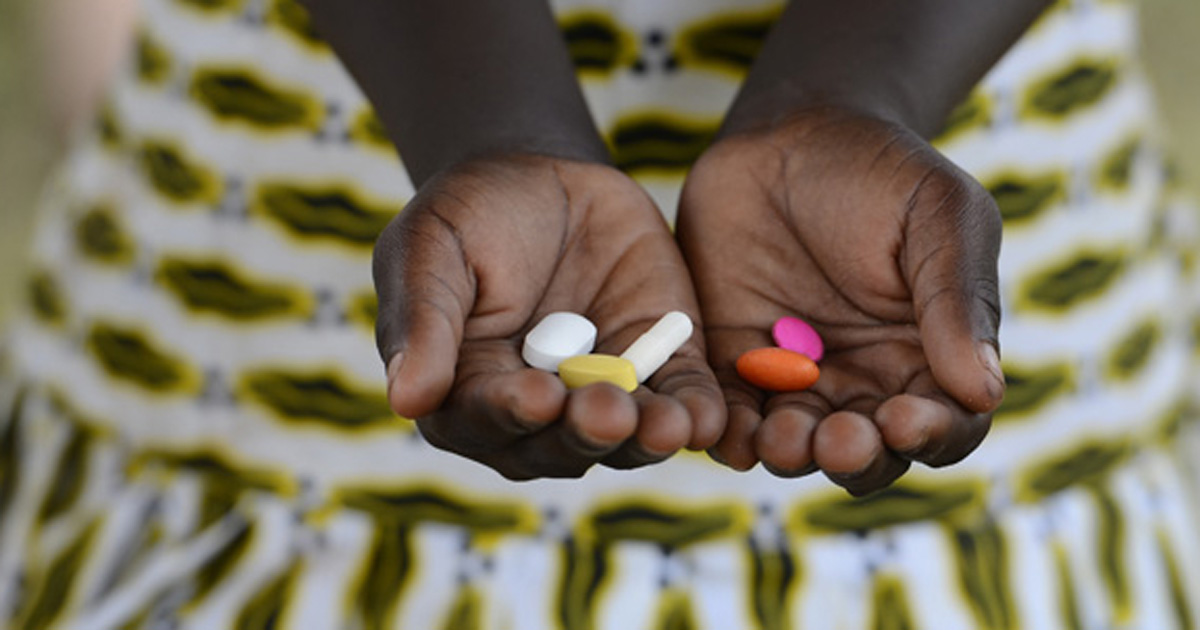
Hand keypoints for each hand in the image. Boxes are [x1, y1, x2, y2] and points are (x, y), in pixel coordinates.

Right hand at [375, 154, 723, 478]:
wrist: (540, 172)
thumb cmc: (467, 214)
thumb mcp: (429, 250)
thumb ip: (423, 323)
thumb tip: (406, 401)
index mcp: (467, 392)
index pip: (484, 419)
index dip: (511, 412)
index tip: (536, 396)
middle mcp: (537, 410)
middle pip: (560, 442)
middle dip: (586, 431)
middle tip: (608, 413)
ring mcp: (602, 392)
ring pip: (625, 436)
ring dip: (647, 437)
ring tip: (668, 427)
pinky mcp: (659, 367)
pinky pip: (681, 400)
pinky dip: (697, 414)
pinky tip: (709, 418)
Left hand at [676, 107, 1004, 493]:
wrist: (788, 134)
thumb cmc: (883, 171)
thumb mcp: (941, 215)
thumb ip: (959, 298)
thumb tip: (983, 391)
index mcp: (929, 359)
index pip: (944, 425)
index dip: (930, 436)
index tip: (904, 420)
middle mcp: (863, 383)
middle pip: (867, 452)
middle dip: (854, 456)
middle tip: (837, 439)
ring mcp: (793, 379)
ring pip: (796, 444)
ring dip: (790, 452)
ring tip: (781, 437)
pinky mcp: (730, 364)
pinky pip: (730, 413)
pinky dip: (728, 432)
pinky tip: (725, 430)